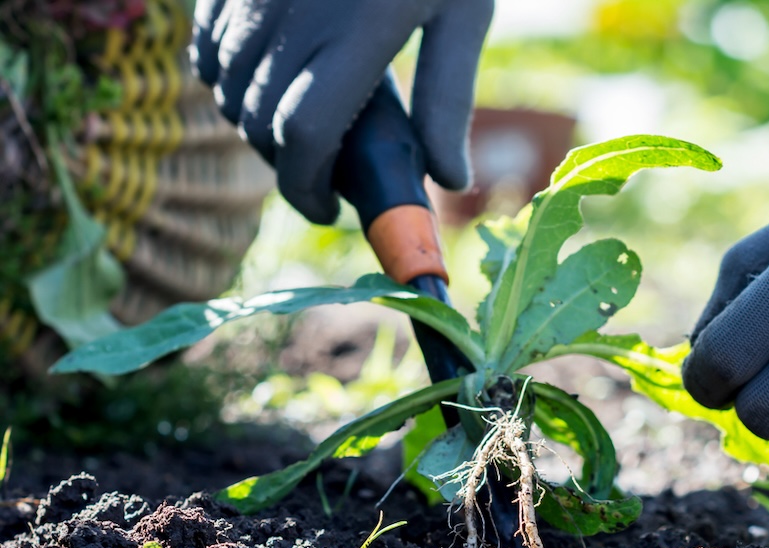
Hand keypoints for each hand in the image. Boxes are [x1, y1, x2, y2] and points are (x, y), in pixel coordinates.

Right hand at [191, 0, 492, 223]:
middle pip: (261, 122)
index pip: (305, 137)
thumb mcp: (463, 13)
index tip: (328, 209)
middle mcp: (290, 16)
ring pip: (226, 87)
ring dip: (254, 126)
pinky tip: (264, 84)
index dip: (307, 188)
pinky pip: (207, 46)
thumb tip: (448, 181)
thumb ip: (449, 98)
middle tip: (326, 177)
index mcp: (354, 36)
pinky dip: (227, 80)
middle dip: (288, 165)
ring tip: (300, 134)